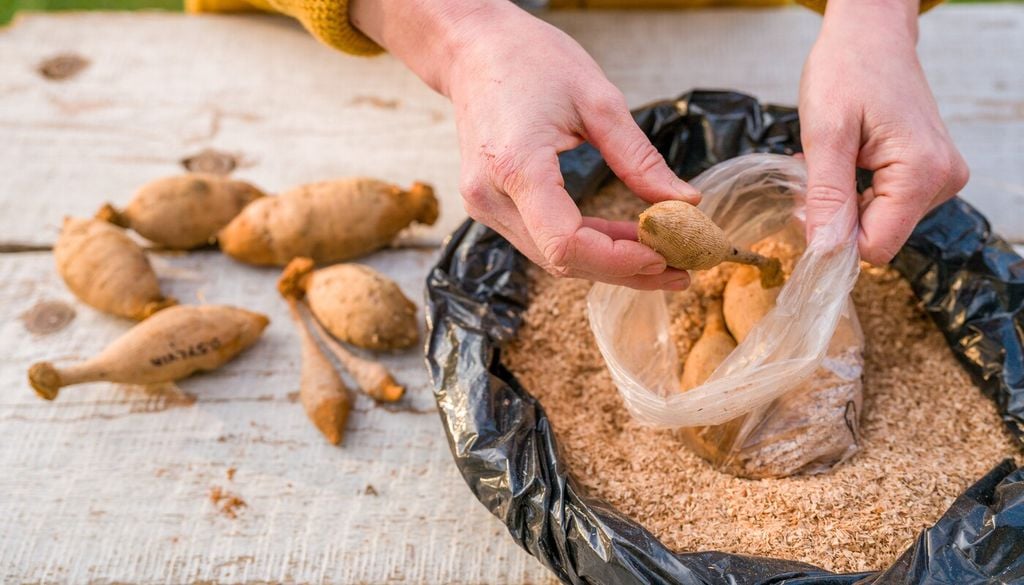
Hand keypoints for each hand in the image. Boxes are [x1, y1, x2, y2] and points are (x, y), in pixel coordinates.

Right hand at [351, 0, 698, 288]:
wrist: (472, 48)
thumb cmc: (528, 59)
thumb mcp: (598, 99)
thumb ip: (639, 158)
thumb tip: (684, 201)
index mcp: (515, 165)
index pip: (566, 242)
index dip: (617, 260)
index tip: (663, 256)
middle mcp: (491, 194)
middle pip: (561, 259)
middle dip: (622, 270)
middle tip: (678, 269)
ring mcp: (484, 203)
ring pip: (551, 256)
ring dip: (606, 261)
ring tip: (659, 255)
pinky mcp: (490, 204)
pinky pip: (541, 238)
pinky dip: (584, 244)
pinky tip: (623, 239)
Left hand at [799, 0, 968, 264]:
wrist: (869, 35)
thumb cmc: (847, 70)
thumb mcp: (826, 135)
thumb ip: (827, 197)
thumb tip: (826, 251)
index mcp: (922, 173)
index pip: (875, 247)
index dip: (833, 238)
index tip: (804, 206)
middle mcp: (942, 180)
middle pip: (877, 236)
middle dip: (835, 216)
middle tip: (811, 174)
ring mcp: (940, 176)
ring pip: (878, 223)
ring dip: (842, 202)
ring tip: (829, 160)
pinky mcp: (929, 172)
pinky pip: (885, 204)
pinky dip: (855, 191)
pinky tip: (845, 161)